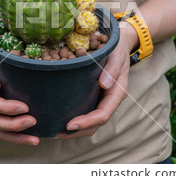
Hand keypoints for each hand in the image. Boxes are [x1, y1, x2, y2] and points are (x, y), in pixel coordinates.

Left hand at [57, 23, 137, 138]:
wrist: (119, 42)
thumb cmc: (117, 48)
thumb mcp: (116, 54)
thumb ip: (112, 69)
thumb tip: (104, 85)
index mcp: (117, 93)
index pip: (102, 114)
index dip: (87, 122)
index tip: (70, 125)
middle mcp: (109, 99)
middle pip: (95, 123)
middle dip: (78, 131)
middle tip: (57, 133)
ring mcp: (102, 98)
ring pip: (90, 120)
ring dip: (75, 129)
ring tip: (55, 130)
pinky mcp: (94, 94)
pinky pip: (86, 110)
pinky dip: (75, 117)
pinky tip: (59, 116)